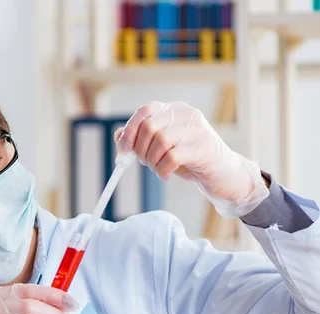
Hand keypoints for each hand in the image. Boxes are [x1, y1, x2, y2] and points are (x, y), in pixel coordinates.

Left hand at [115, 101, 268, 217]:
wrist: (222, 174)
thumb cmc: (190, 160)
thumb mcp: (163, 147)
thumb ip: (142, 139)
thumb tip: (119, 136)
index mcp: (175, 110)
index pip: (146, 110)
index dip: (130, 130)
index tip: (124, 149)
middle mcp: (186, 115)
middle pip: (150, 127)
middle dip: (140, 150)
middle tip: (146, 163)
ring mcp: (196, 130)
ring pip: (160, 141)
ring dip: (152, 161)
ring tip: (158, 169)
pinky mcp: (202, 148)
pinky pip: (172, 157)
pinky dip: (162, 170)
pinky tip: (166, 175)